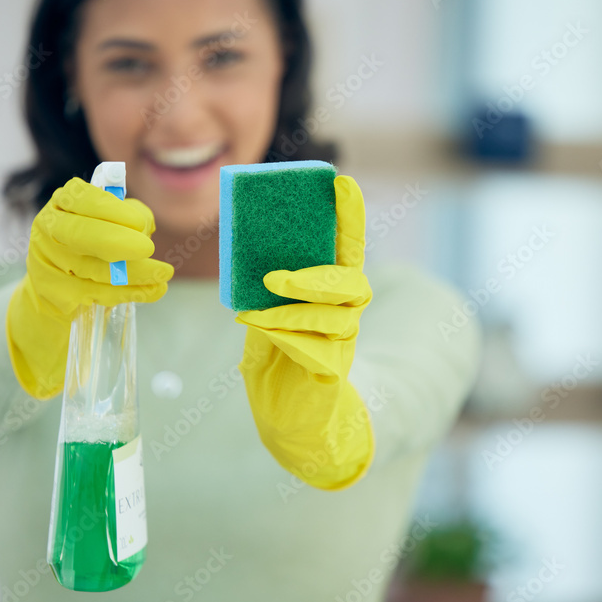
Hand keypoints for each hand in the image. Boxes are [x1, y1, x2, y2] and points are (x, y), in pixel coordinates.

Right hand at [6, 177, 172, 398]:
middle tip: (152, 250)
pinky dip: (128, 294)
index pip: (84, 197)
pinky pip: (95, 295)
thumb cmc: (82, 266)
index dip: (120, 211)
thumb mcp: (97, 237)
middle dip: (123, 241)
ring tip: (164, 277)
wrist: (41, 313)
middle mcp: (45, 232)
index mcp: (59, 206)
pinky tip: (152, 293)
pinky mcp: (51, 299)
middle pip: (85, 233)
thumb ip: (119, 221)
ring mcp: (43, 266)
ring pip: (94, 268)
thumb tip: (146, 221)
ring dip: (137, 274)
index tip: (147, 225)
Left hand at [235, 175, 374, 489]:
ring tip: (256, 307)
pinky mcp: (333, 372)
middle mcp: (346, 313)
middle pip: (352, 284)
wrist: (288, 418)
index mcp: (330, 290)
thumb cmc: (276, 357)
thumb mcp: (265, 314)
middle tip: (273, 277)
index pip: (348, 247)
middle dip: (315, 277)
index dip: (349, 217)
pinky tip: (257, 330)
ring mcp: (343, 344)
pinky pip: (316, 351)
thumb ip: (265, 291)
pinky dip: (284, 337)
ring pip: (334, 318)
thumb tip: (249, 261)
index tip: (343, 182)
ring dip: (292, 310)